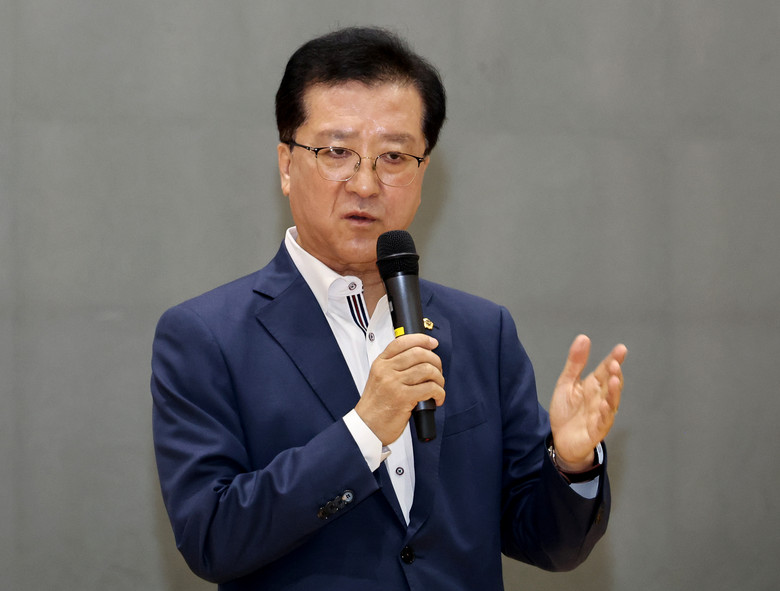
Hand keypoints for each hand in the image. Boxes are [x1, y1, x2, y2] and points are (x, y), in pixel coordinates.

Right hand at [355, 333, 444, 444]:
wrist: (368, 426)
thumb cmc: (376, 405)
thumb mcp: (379, 379)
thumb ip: (394, 367)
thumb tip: (421, 358)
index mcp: (381, 363)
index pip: (402, 342)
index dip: (421, 339)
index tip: (433, 343)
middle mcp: (386, 370)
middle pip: (418, 353)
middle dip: (435, 361)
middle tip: (438, 371)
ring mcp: (394, 383)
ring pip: (427, 369)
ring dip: (439, 378)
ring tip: (438, 387)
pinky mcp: (403, 398)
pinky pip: (430, 388)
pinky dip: (439, 393)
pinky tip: (437, 398)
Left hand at [549, 335, 626, 471]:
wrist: (560, 439)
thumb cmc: (566, 411)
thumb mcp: (567, 383)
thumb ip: (575, 363)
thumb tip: (583, 338)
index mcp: (593, 386)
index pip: (605, 370)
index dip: (613, 359)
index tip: (621, 349)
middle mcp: (600, 398)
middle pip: (610, 385)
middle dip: (614, 374)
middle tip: (615, 363)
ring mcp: (600, 414)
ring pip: (611, 402)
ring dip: (613, 392)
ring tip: (614, 380)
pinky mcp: (596, 430)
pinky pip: (603, 421)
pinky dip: (605, 413)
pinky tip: (605, 405)